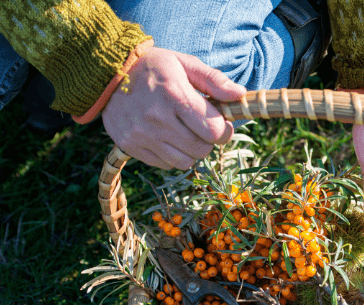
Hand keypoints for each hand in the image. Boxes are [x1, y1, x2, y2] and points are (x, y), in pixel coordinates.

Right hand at [102, 47, 245, 169]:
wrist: (106, 73)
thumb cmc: (153, 67)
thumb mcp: (184, 63)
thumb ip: (214, 80)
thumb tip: (240, 94)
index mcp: (174, 95)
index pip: (214, 131)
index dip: (224, 130)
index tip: (220, 123)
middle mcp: (156, 118)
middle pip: (202, 149)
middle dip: (208, 140)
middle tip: (201, 127)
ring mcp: (141, 135)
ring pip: (185, 162)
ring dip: (191, 151)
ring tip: (184, 132)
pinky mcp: (129, 146)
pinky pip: (165, 165)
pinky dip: (172, 156)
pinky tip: (166, 137)